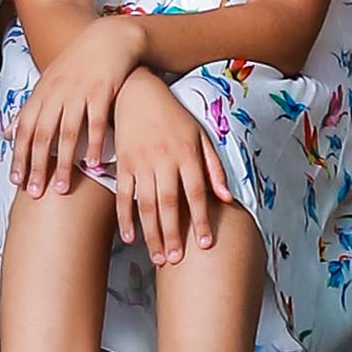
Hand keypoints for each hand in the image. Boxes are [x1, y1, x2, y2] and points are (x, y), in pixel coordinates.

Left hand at [8, 14, 150, 196]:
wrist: (108, 38)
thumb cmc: (76, 64)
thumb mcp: (47, 82)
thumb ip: (27, 110)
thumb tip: (6, 134)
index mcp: (42, 93)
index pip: (24, 128)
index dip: (19, 155)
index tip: (16, 181)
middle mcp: (57, 94)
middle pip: (43, 134)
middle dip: (37, 165)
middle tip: (35, 192)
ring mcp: (79, 92)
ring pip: (68, 132)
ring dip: (63, 162)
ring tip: (61, 187)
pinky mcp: (102, 92)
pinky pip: (97, 123)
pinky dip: (94, 145)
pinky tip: (93, 164)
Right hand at [108, 65, 222, 264]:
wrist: (137, 92)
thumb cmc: (173, 116)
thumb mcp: (199, 134)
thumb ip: (214, 167)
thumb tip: (227, 197)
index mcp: (187, 153)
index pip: (196, 192)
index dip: (200, 219)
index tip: (205, 244)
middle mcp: (164, 159)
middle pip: (170, 203)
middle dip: (173, 234)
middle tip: (176, 259)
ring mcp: (141, 162)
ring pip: (147, 204)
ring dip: (152, 233)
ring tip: (158, 257)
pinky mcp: (123, 164)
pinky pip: (123, 195)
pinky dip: (125, 217)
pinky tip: (130, 237)